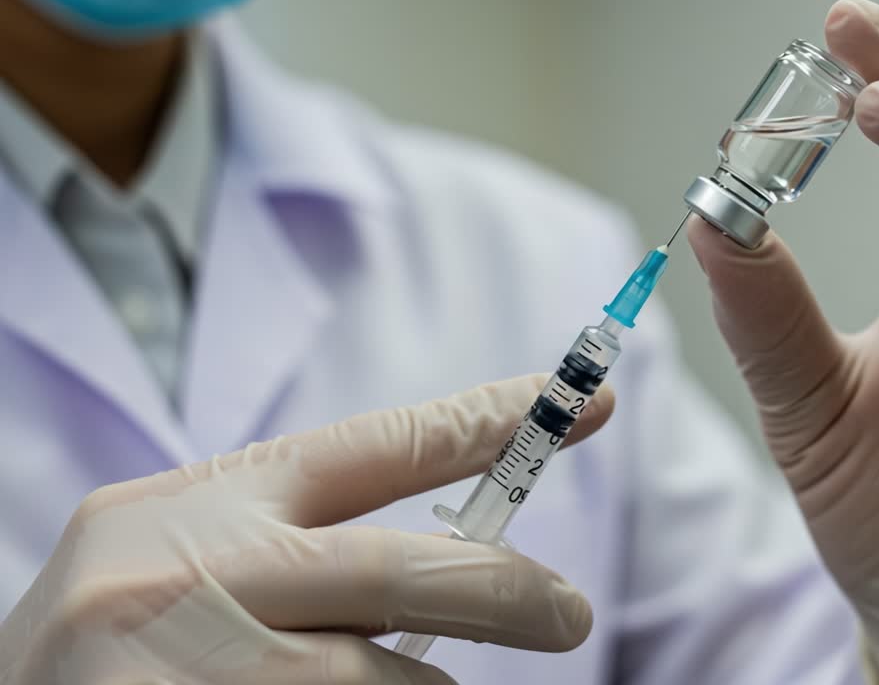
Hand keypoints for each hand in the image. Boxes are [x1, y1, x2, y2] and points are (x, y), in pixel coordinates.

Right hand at [0, 376, 612, 684]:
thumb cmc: (110, 656)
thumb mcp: (176, 564)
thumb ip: (293, 547)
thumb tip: (460, 564)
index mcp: (198, 507)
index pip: (378, 445)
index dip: (492, 420)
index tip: (585, 402)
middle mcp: (197, 576)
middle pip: (412, 572)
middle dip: (510, 595)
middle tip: (571, 615)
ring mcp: (203, 671)